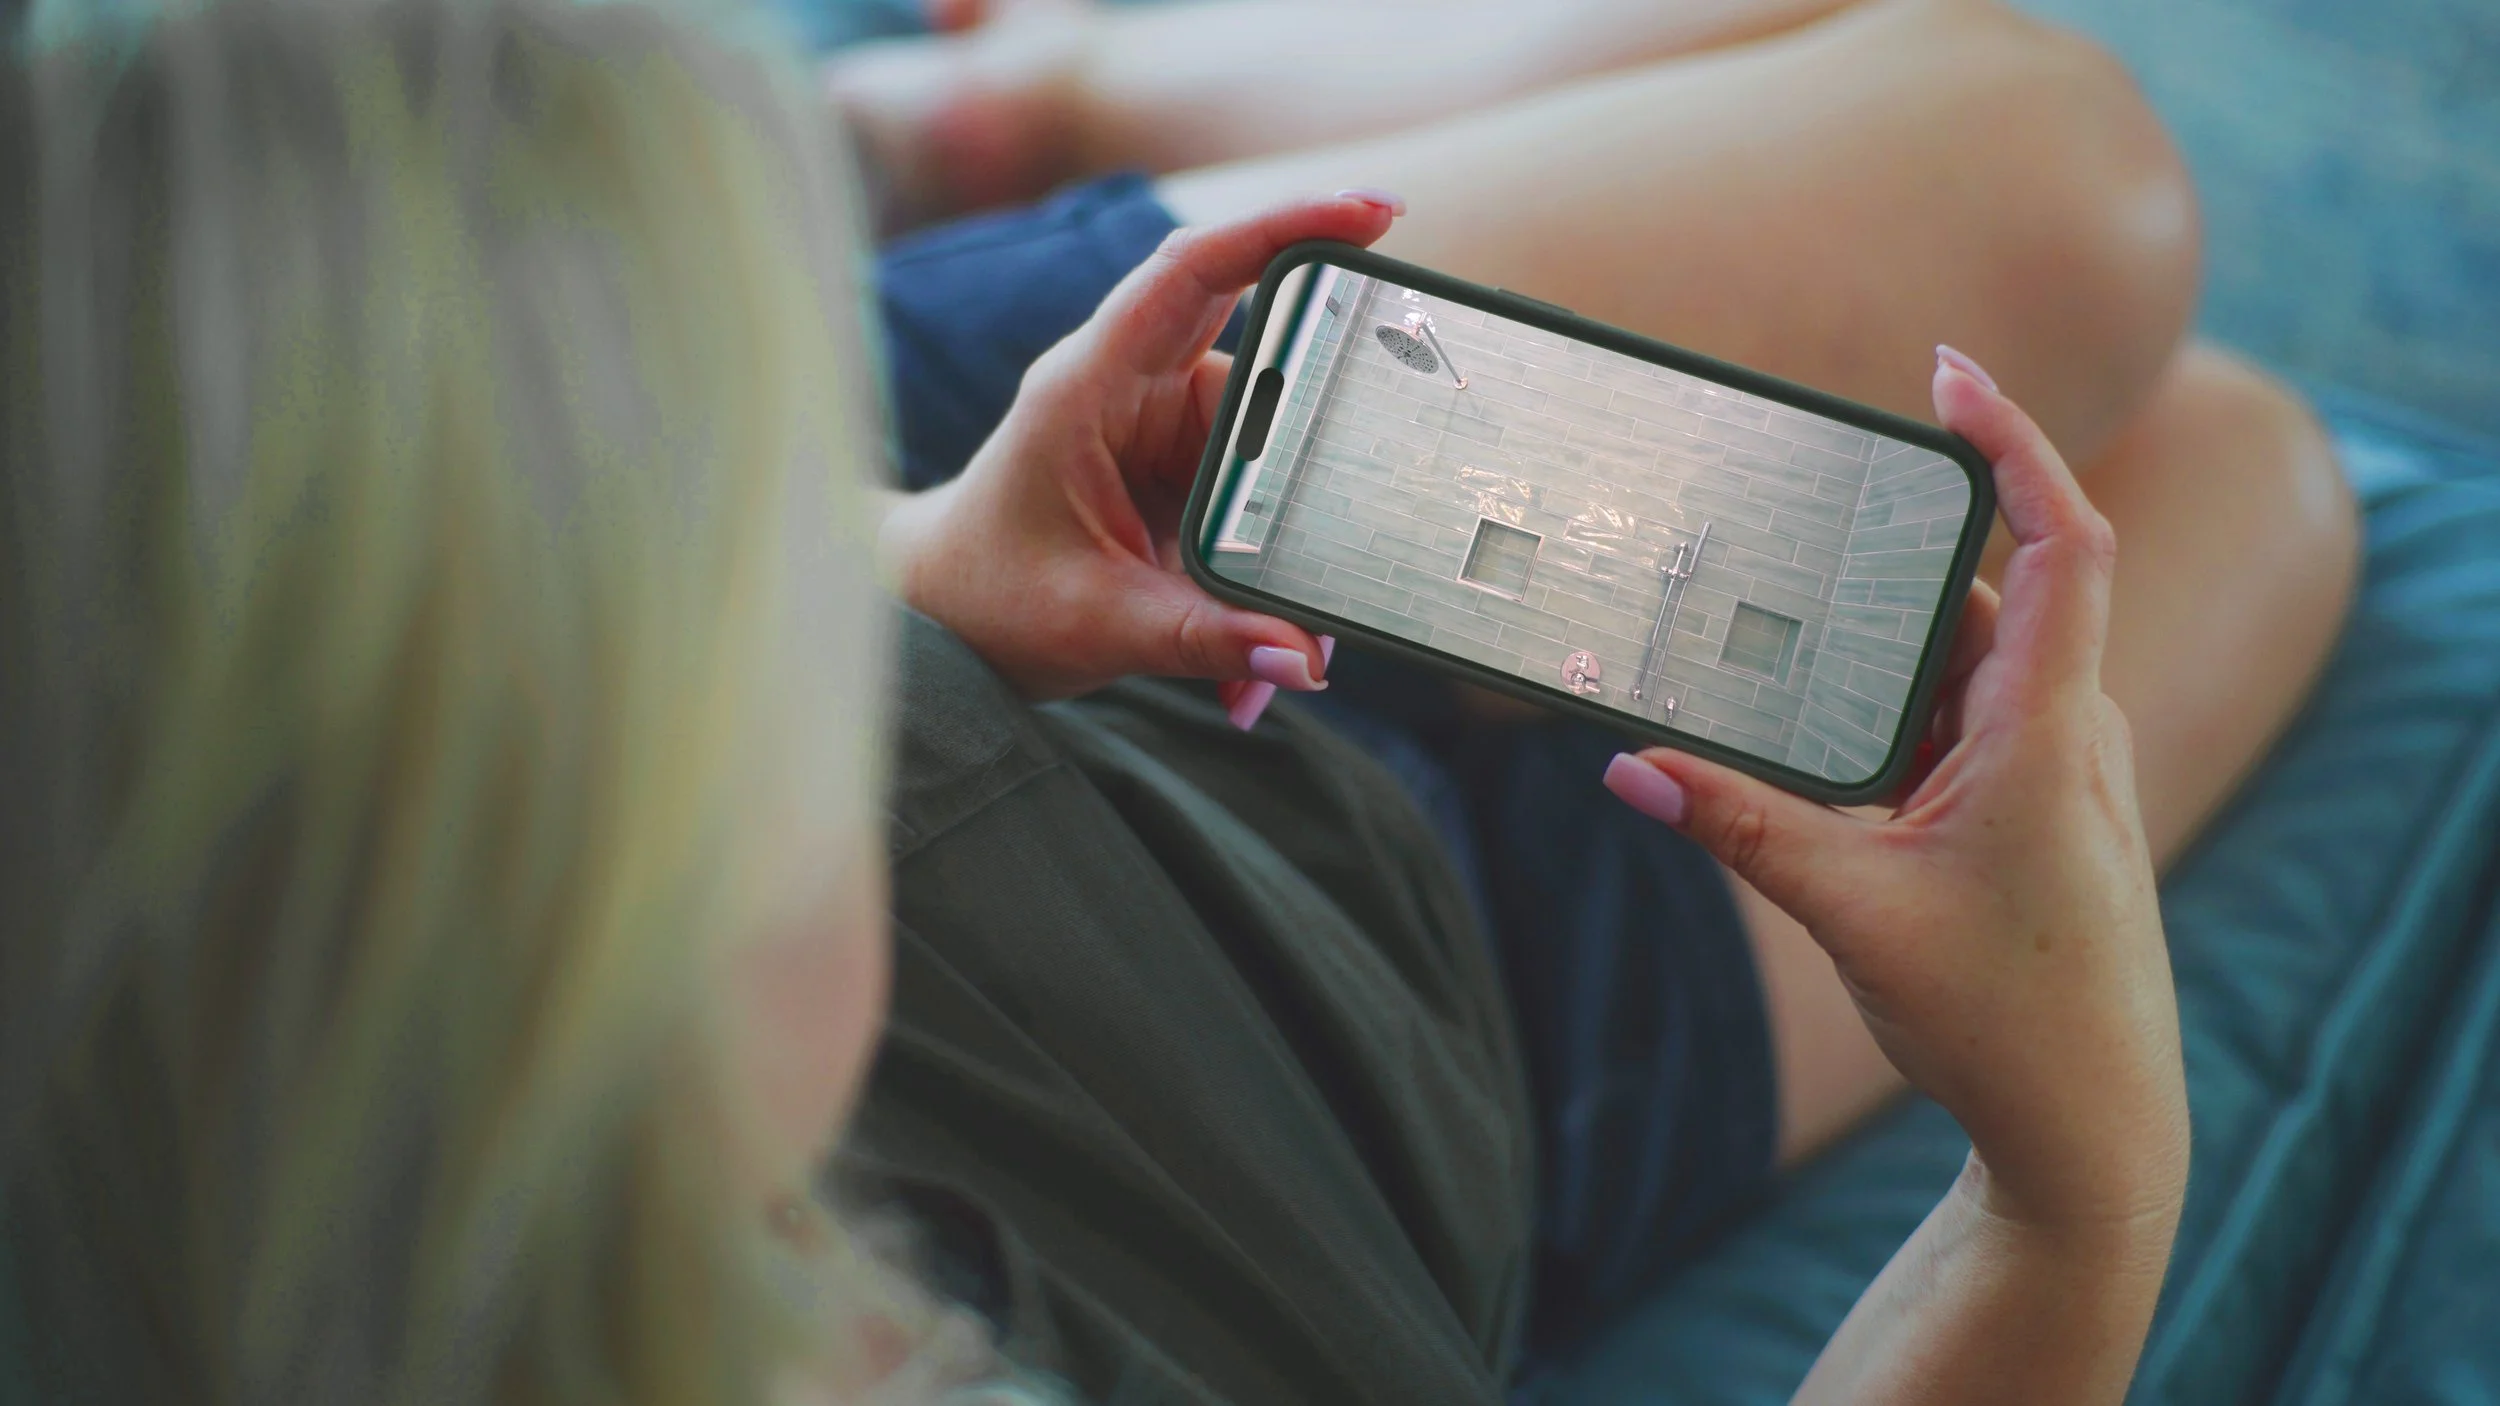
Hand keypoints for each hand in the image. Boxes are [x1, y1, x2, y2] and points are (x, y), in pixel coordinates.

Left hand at [881, 193, 1402, 717]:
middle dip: (1325, 445)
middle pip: (1264, 368)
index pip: (1192, 272)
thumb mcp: (1099, 625)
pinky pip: (1253, 504)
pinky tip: (1259, 649)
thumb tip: (1302, 661)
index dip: (1280, 227)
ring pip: (1270, 458)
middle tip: (1379, 501)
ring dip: (1287, 554)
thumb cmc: (991, 597)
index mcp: (1091, 384)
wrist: (943, 617)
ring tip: (1287, 644)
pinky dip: (1263, 580)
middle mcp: (1132, 388)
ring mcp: (1162, 429)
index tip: (1373, 214)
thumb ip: (1202, 639)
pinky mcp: (1182, 472)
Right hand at [1603, 348, 2187, 1233]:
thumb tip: (1624, 763)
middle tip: (1816, 473)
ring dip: (1892, 623)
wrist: (2090, 1125)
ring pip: (1971, 651)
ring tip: (1793, 591)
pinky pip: (1965, 707)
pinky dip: (1900, 687)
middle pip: (1996, 581)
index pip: (2062, 540)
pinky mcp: (2032, 801)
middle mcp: (2067, 728)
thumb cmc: (2003, 1020)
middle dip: (1907, 528)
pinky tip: (1827, 707)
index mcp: (2048, 732)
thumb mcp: (1851, 913)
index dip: (2015, 441)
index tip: (1946, 373)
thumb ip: (1738, 827)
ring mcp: (2057, 764)